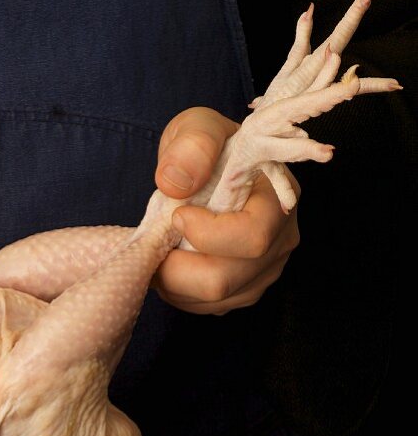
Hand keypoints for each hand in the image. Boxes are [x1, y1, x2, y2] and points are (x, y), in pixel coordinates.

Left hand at [153, 106, 300, 313]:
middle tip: (153, 245)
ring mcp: (266, 270)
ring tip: (159, 252)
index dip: (207, 235)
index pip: (252, 236)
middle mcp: (281, 239)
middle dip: (177, 268)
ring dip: (174, 283)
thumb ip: (192, 145)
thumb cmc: (206, 147)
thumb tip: (176, 183)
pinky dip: (180, 293)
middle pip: (227, 279)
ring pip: (215, 300)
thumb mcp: (197, 127)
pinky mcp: (246, 289)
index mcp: (279, 197)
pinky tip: (172, 265)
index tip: (177, 214)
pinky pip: (210, 308)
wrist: (208, 168)